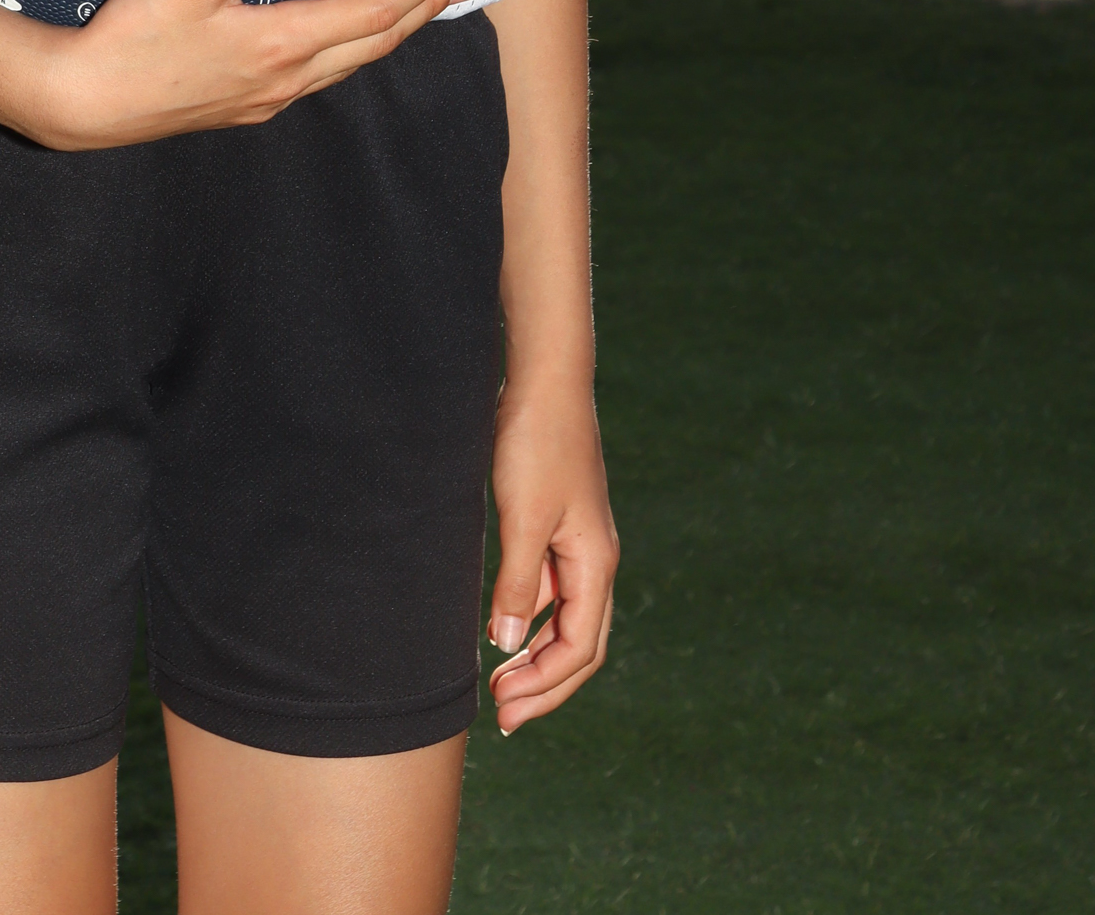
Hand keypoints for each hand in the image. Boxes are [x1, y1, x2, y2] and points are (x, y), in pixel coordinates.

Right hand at [22, 0, 469, 151]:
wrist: (84, 103)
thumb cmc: (133, 41)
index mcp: (281, 43)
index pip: (371, 13)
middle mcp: (286, 79)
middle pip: (373, 45)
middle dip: (419, 14)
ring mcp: (266, 99)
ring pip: (347, 66)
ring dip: (387, 34)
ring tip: (412, 13)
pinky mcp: (243, 107)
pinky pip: (317, 77)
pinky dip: (347, 52)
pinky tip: (336, 43)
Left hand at [485, 381, 618, 733]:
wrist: (544, 381)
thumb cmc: (536, 444)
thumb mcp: (522, 518)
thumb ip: (516, 583)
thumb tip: (505, 645)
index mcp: (595, 565)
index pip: (579, 650)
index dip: (545, 687)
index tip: (504, 710)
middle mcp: (594, 561)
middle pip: (578, 644)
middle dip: (543, 684)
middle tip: (501, 712)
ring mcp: (577, 543)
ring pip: (564, 619)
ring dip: (534, 654)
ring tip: (499, 681)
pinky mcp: (556, 524)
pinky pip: (549, 589)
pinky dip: (528, 616)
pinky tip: (501, 625)